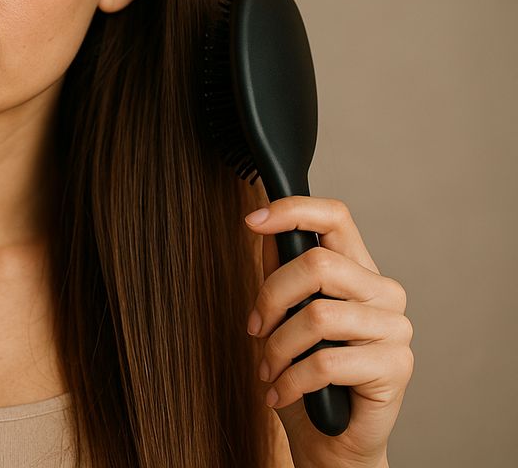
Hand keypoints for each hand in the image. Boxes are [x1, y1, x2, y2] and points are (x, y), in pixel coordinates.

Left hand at [244, 196, 412, 467]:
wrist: (333, 439)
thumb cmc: (308, 376)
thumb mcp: (284, 317)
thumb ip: (280, 272)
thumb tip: (263, 229)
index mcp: (358, 272)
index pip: (336, 217)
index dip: (293, 210)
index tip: (252, 220)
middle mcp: (383, 292)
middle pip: (317, 264)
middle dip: (270, 298)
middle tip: (255, 330)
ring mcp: (395, 328)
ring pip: (318, 315)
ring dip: (277, 348)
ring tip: (268, 370)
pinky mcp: (396, 366)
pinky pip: (327, 362)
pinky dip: (290, 381)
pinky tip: (280, 393)